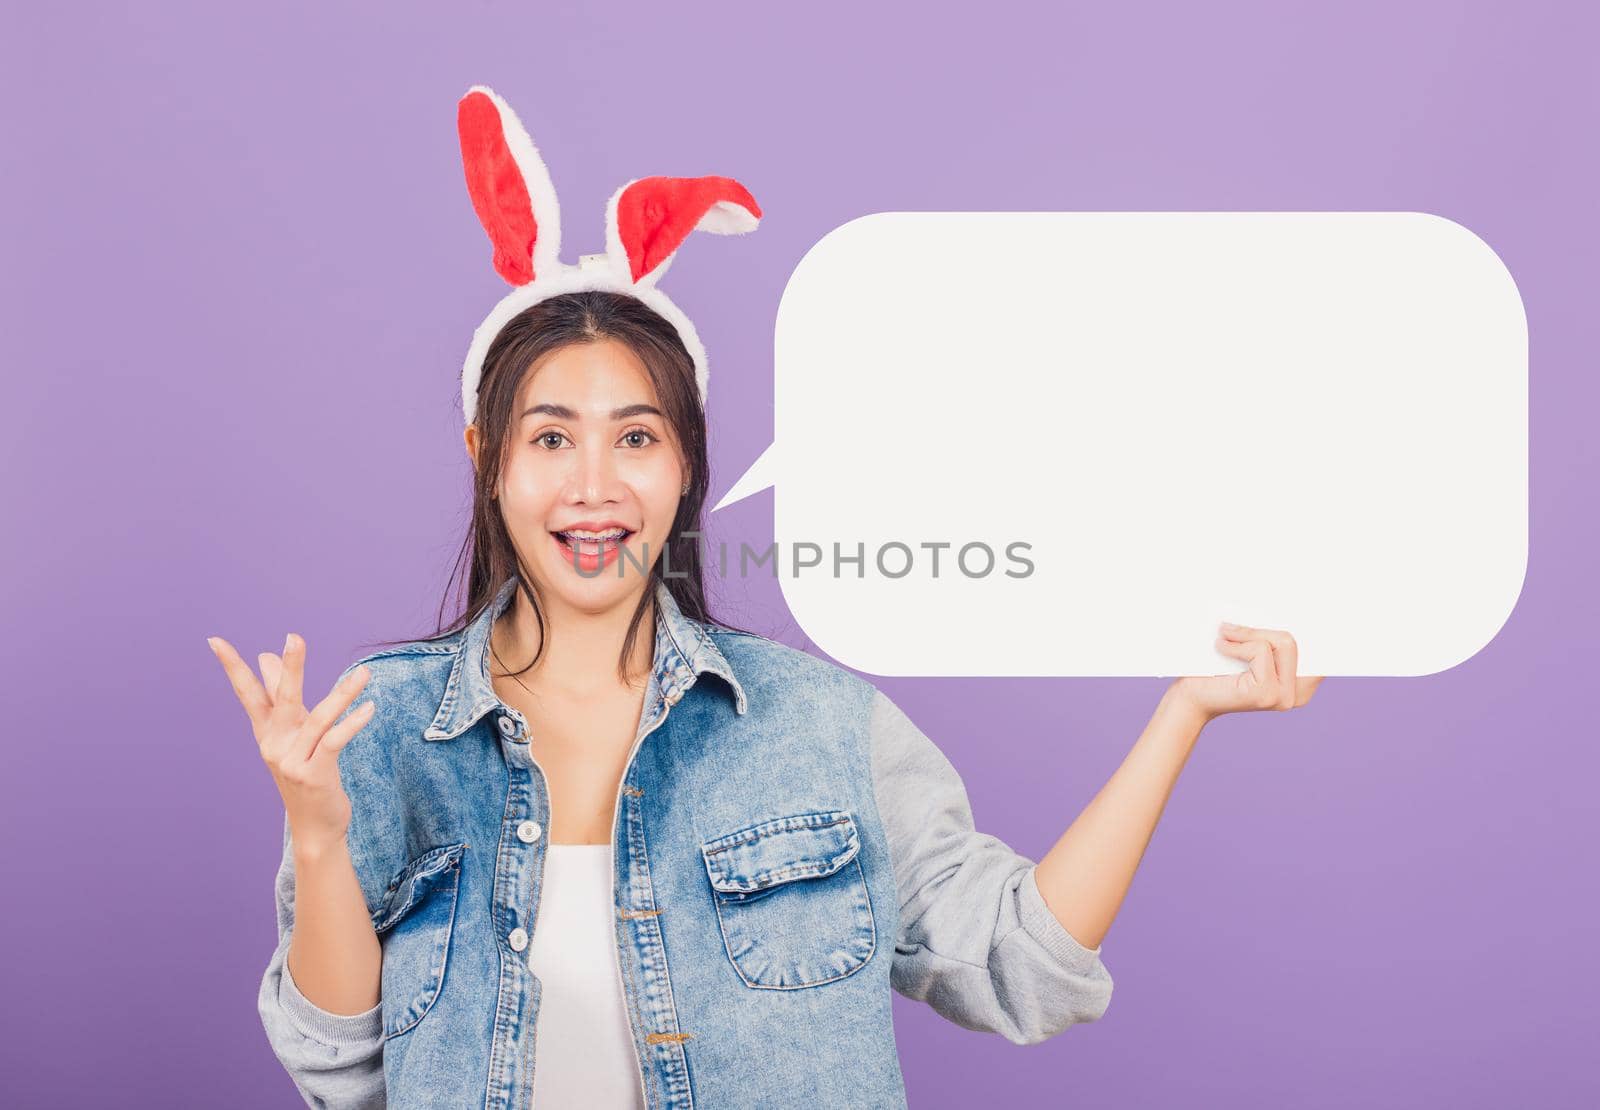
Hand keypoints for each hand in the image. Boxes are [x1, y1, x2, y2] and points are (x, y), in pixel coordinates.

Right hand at [207, 632, 374, 853]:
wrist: (313, 827)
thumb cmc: (305, 773)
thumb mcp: (291, 734)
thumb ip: (280, 697)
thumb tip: (265, 656)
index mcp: (266, 732)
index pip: (247, 693)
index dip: (232, 667)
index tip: (215, 640)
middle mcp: (275, 744)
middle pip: (281, 700)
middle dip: (289, 668)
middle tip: (294, 637)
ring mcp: (292, 761)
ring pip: (318, 719)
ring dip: (342, 695)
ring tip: (365, 673)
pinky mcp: (314, 774)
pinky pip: (335, 742)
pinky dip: (352, 723)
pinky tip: (369, 707)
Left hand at [1170, 622, 1323, 723]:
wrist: (1192, 697)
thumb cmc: (1217, 672)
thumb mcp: (1250, 649)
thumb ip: (1270, 637)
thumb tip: (1284, 610)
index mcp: (1301, 685)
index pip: (1316, 650)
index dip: (1310, 629)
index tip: (1322, 599)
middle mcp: (1299, 695)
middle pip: (1294, 641)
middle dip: (1261, 630)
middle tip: (1230, 628)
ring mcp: (1284, 698)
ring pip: (1282, 643)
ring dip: (1248, 635)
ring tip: (1224, 638)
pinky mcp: (1267, 694)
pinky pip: (1261, 651)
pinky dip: (1238, 645)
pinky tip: (1221, 649)